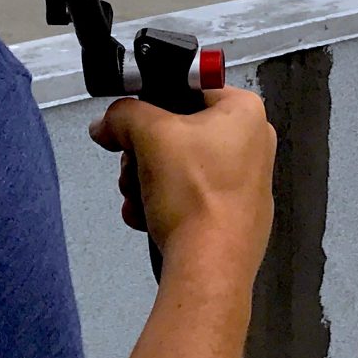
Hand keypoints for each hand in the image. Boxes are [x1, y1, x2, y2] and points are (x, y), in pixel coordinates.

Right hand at [91, 87, 275, 283]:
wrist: (209, 269)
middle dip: (143, 152)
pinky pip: (190, 197)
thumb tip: (105, 123)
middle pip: (180, 131)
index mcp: (245, 112)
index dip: (153, 101)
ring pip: (180, 166)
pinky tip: (145, 218)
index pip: (189, 87)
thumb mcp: (150, 136)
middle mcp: (253, 143)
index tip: (128, 122)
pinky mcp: (234, 218)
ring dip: (145, 181)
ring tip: (135, 198)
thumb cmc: (192, 192)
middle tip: (129, 167)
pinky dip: (162, 204)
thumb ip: (123, 116)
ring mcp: (246, 183)